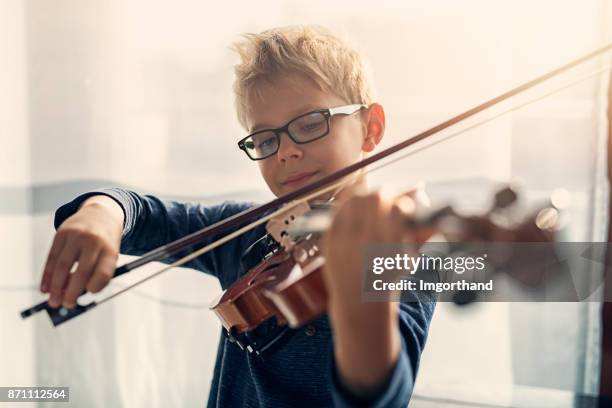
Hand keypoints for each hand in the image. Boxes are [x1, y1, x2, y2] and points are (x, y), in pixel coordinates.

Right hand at [40, 196, 123, 308]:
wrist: (102, 213)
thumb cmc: (105, 243)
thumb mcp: (109, 255)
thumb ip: (96, 274)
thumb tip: (74, 296)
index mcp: (110, 249)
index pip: (104, 273)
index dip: (95, 287)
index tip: (88, 294)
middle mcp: (94, 242)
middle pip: (81, 272)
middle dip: (71, 293)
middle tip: (66, 305)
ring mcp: (76, 236)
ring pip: (63, 266)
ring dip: (56, 287)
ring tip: (54, 301)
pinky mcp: (61, 234)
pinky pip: (52, 257)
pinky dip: (47, 275)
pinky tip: (45, 288)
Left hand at [322, 187, 418, 313]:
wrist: (359, 304)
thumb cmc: (388, 279)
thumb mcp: (408, 259)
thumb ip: (419, 230)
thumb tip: (423, 198)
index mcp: (390, 248)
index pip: (398, 209)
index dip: (405, 202)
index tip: (405, 205)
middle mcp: (365, 245)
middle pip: (375, 199)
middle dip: (386, 192)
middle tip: (390, 193)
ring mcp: (343, 243)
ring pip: (354, 200)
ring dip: (366, 195)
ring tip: (373, 200)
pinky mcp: (329, 243)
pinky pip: (336, 213)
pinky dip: (347, 206)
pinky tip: (356, 209)